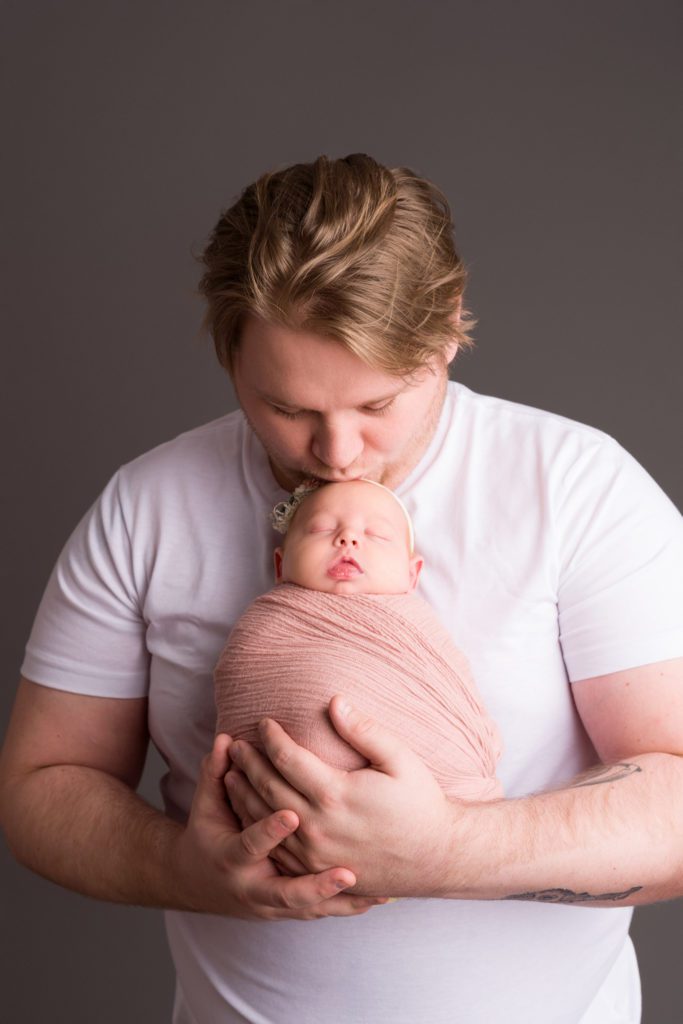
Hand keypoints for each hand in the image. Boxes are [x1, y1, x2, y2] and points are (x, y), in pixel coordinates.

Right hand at [170, 733, 389, 919]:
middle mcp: (253, 887)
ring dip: (342, 900)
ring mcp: (272, 904)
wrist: (203, 884)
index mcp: (232, 858)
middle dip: (317, 885)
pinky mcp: (288, 910)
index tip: (292, 815)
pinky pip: (321, 912)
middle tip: (347, 873)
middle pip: (287, 892)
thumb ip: (215, 773)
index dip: (269, 829)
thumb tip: (227, 737)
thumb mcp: (205, 806)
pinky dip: (348, 906)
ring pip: (310, 908)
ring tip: (375, 891)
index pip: (250, 844)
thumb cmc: (207, 835)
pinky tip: (377, 897)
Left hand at [225, 697, 459, 896]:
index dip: (271, 737)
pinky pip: (275, 849)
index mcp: (335, 794)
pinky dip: (255, 827)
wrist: (436, 857)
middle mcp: (318, 825)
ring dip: (242, 795)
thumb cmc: (421, 804)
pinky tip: (248, 813)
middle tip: (235, 745)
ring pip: (264, 821)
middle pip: (267, 788)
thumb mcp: (400, 759)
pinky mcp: (317, 871)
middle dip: (248, 763)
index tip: (263, 722)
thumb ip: (364, 730)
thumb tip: (335, 701)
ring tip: (229, 773)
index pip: (287, 758)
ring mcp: (314, 853)